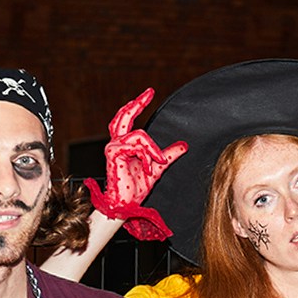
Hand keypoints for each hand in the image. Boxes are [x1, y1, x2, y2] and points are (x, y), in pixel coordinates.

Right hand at [82, 88, 187, 240]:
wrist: (127, 204)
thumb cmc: (136, 188)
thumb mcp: (158, 167)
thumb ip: (169, 155)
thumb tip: (184, 145)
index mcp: (124, 144)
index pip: (128, 118)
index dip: (137, 104)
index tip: (150, 93)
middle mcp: (116, 143)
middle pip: (124, 116)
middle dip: (137, 104)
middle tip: (150, 93)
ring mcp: (113, 147)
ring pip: (139, 135)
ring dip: (152, 150)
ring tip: (156, 162)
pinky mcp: (114, 153)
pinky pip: (136, 145)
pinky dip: (146, 155)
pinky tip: (146, 167)